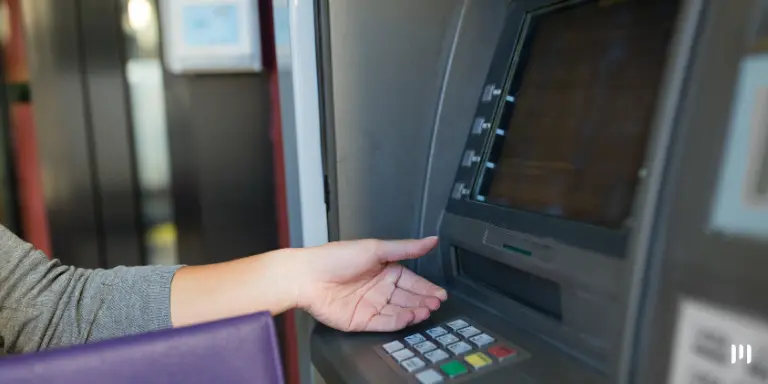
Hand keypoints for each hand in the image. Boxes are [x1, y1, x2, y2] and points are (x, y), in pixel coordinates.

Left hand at [295, 237, 447, 331]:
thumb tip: (430, 240)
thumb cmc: (336, 257)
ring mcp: (371, 305)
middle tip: (436, 304)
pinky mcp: (362, 320)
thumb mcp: (376, 248)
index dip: (427, 287)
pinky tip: (410, 318)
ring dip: (414, 312)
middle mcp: (379, 288)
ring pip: (399, 311)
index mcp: (384, 269)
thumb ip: (406, 248)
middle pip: (408, 298)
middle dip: (424, 301)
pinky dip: (399, 322)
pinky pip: (385, 323)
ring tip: (426, 310)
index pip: (412, 280)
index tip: (440, 293)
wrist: (307, 276)